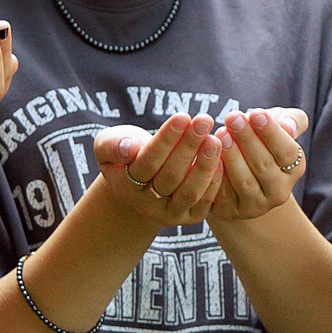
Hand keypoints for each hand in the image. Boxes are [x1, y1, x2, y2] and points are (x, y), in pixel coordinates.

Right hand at [94, 114, 226, 228]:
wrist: (142, 180)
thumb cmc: (127, 153)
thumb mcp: (109, 144)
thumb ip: (112, 145)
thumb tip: (129, 148)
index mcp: (125, 186)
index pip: (148, 161)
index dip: (166, 139)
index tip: (183, 116)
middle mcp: (147, 205)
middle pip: (171, 175)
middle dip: (189, 146)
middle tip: (204, 120)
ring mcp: (170, 214)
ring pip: (190, 191)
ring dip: (205, 165)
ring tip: (215, 139)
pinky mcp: (190, 216)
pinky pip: (204, 201)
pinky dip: (215, 181)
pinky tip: (222, 158)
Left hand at [206, 108, 314, 225]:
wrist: (238, 170)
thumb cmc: (260, 139)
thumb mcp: (278, 125)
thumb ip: (291, 121)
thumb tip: (288, 126)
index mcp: (294, 169)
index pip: (286, 152)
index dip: (271, 133)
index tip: (255, 113)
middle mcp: (279, 192)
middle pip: (264, 165)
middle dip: (247, 139)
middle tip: (232, 118)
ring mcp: (256, 205)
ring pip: (244, 182)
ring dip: (232, 156)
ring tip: (220, 133)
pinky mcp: (231, 211)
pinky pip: (223, 194)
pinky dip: (217, 174)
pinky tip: (208, 154)